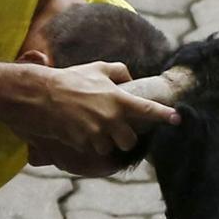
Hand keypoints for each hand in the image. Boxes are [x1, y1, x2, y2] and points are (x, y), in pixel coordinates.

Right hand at [6, 61, 179, 155]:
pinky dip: (91, 144)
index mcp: (118, 99)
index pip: (147, 109)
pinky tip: (81, 131)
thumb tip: (130, 79)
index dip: (164, 115)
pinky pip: (94, 149)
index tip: (177, 119)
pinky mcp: (83, 143)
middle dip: (126, 137)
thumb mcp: (96, 68)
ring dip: (106, 141)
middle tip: (116, 128)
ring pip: (111, 147)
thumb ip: (118, 71)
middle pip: (130, 140)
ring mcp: (96, 133)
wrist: (41, 96)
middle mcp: (110, 119)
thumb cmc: (70, 79)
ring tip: (93, 127)